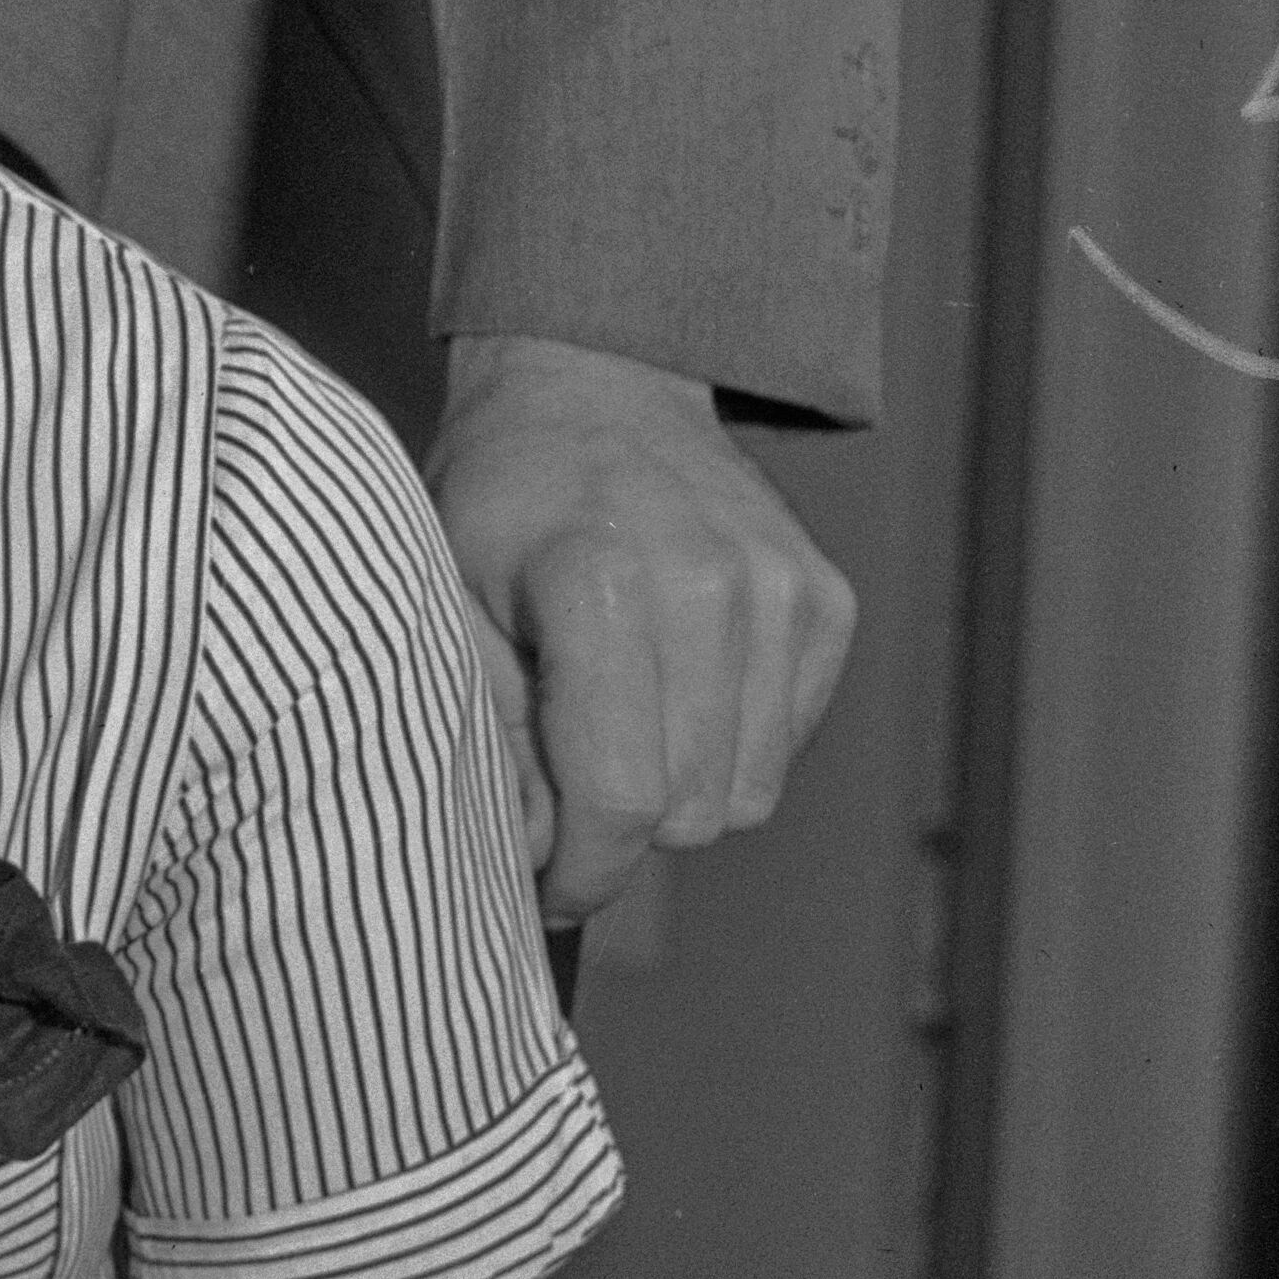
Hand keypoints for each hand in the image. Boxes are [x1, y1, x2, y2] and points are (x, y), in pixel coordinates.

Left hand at [426, 335, 858, 929]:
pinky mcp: (828, 602)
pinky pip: (784, 746)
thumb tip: (535, 857)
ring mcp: (784, 591)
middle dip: (620, 828)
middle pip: (688, 810)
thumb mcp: (450, 604)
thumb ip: (490, 735)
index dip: (581, 872)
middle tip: (565, 784)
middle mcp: (711, 588)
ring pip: (747, 795)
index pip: (618, 796)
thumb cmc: (501, 503)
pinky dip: (729, 748)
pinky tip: (673, 689)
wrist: (595, 389)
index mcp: (600, 586)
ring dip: (678, 792)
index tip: (547, 889)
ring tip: (615, 726)